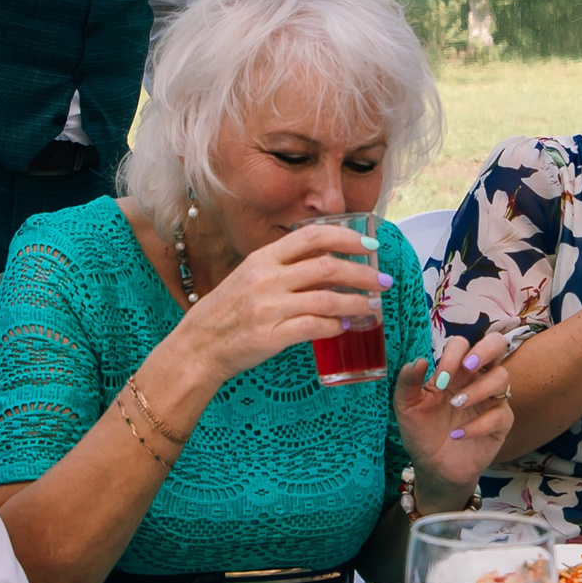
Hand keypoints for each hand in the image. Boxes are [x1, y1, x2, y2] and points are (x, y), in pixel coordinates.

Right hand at [173, 223, 390, 384]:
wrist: (198, 345)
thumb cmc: (228, 311)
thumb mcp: (251, 277)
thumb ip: (285, 268)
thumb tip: (329, 264)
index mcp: (263, 259)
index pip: (311, 236)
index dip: (345, 238)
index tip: (369, 246)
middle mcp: (266, 279)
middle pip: (327, 267)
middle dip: (363, 273)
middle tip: (383, 280)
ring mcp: (269, 308)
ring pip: (327, 299)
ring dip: (357, 303)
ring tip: (373, 307)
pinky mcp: (271, 336)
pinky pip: (315, 327)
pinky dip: (336, 325)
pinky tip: (346, 326)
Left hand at [395, 330, 513, 498]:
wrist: (432, 467)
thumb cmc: (421, 432)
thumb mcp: (406, 407)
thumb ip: (407, 382)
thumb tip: (419, 360)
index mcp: (454, 371)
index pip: (462, 345)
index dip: (454, 354)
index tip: (441, 377)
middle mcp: (475, 379)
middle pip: (496, 345)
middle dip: (485, 349)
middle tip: (468, 366)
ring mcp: (491, 400)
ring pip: (502, 378)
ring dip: (478, 389)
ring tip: (456, 405)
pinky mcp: (501, 423)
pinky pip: (500, 415)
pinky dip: (478, 424)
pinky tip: (458, 435)